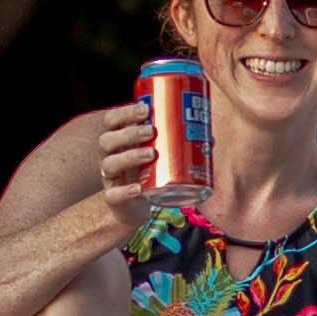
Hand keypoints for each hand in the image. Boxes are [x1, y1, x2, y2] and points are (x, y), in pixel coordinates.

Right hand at [88, 101, 182, 222]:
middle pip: (107, 140)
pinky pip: (113, 195)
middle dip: (129, 133)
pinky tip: (138, 188)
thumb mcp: (158, 155)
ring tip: (151, 153)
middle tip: (152, 130)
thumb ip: (178, 144)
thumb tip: (208, 137)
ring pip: (110, 164)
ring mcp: (109, 179)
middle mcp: (109, 157)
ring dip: (130, 157)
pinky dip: (125, 191)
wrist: (134, 207)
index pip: (111, 121)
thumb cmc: (148, 173)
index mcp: (118, 141)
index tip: (146, 108)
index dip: (125, 113)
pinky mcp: (113, 199)